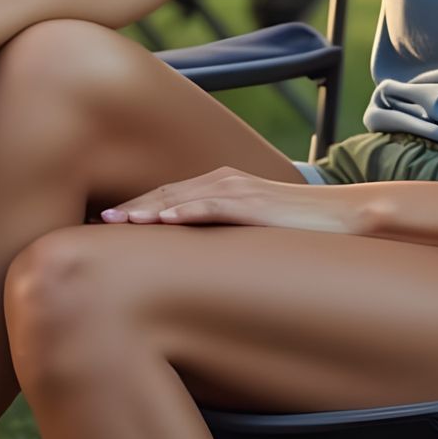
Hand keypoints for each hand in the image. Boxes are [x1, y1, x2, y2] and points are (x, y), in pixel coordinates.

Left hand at [100, 166, 363, 234]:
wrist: (344, 216)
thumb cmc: (298, 229)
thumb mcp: (251, 230)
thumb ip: (223, 233)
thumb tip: (197, 257)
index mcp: (222, 185)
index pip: (168, 195)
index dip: (136, 207)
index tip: (103, 222)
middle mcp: (225, 181)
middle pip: (166, 192)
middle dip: (130, 206)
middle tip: (94, 221)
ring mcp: (239, 190)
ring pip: (182, 196)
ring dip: (147, 207)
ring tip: (117, 221)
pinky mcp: (254, 203)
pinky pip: (213, 205)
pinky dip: (186, 210)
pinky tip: (164, 219)